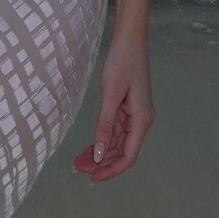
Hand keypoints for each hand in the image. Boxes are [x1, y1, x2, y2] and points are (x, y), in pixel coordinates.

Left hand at [72, 33, 152, 182]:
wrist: (129, 39)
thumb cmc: (122, 62)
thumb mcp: (111, 94)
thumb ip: (105, 126)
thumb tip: (100, 155)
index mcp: (142, 120)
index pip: (128, 156)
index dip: (111, 170)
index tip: (92, 178)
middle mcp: (141, 121)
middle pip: (122, 152)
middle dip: (102, 163)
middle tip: (77, 169)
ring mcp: (135, 115)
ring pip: (118, 143)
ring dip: (101, 153)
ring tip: (78, 161)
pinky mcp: (128, 109)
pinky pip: (116, 131)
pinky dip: (103, 140)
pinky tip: (89, 147)